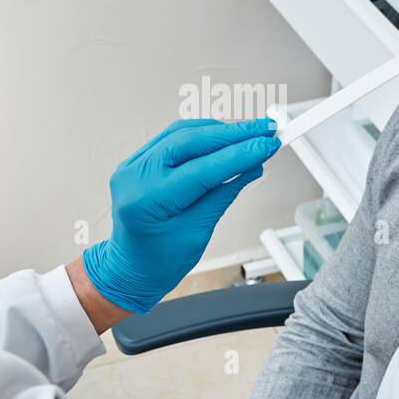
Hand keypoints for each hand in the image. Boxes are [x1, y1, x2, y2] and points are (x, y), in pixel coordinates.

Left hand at [83, 118, 280, 313]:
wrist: (131, 267)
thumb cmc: (159, 261)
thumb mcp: (198, 232)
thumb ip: (224, 193)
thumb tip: (252, 165)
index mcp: (146, 200)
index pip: (202, 168)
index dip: (240, 154)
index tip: (267, 145)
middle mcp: (134, 176)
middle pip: (191, 140)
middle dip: (234, 134)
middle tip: (266, 130)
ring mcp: (133, 165)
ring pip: (182, 133)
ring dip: (220, 131)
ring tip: (251, 132)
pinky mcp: (138, 160)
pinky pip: (173, 138)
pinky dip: (202, 135)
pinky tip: (225, 137)